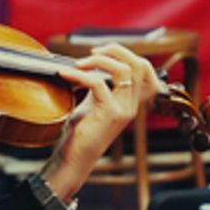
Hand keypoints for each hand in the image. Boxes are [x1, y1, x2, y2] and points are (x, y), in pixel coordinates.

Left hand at [43, 43, 163, 200]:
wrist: (73, 159)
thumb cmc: (79, 133)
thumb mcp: (92, 103)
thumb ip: (98, 85)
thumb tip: (90, 63)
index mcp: (129, 101)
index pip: (143, 69)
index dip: (124, 53)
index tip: (101, 51)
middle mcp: (131, 105)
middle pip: (138, 65)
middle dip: (115, 51)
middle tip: (91, 52)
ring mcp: (123, 110)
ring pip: (124, 71)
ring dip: (99, 61)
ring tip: (78, 63)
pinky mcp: (110, 115)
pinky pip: (99, 83)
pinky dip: (80, 75)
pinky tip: (65, 75)